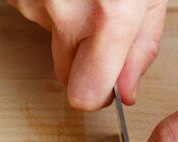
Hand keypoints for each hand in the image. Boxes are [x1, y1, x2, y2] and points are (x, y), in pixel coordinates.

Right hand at [10, 0, 166, 109]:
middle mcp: (67, 10)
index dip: (96, 96)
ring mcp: (34, 1)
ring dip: (66, 22)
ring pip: (50, 39)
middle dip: (82, 58)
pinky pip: (36, 14)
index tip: (104, 86)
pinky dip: (51, 3)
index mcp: (110, 14)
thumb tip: (125, 92)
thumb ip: (142, 47)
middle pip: (65, 74)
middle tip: (99, 24)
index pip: (85, 95)